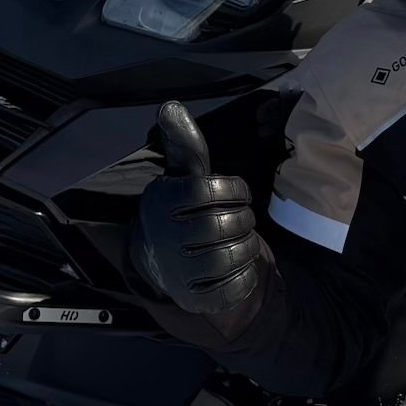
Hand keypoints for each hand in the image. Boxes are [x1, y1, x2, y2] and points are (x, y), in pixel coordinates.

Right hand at [129, 101, 266, 319]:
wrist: (158, 261)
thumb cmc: (181, 210)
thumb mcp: (182, 176)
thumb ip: (184, 144)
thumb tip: (171, 106)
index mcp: (164, 202)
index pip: (209, 191)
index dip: (235, 189)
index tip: (238, 192)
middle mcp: (164, 236)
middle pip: (223, 225)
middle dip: (244, 219)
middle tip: (242, 218)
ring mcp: (177, 271)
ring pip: (230, 257)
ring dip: (247, 247)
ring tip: (242, 241)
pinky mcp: (192, 299)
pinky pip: (231, 289)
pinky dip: (243, 278)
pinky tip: (236, 267)